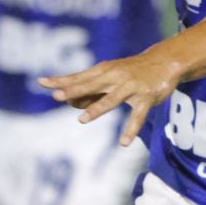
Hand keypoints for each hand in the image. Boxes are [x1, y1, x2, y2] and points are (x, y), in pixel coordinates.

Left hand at [39, 47, 183, 146]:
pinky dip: (131, 129)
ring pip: (112, 99)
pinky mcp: (146, 97)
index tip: (41, 82)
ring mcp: (130, 87)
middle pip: (90, 84)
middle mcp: (114, 76)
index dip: (60, 80)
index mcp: (103, 70)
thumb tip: (70, 102)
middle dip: (74, 90)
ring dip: (96, 108)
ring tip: (82, 120)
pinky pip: (137, 116)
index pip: (77, 76)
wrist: (164, 61)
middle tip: (56, 96)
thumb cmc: (130, 70)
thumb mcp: (110, 75)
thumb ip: (91, 88)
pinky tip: (123, 143)